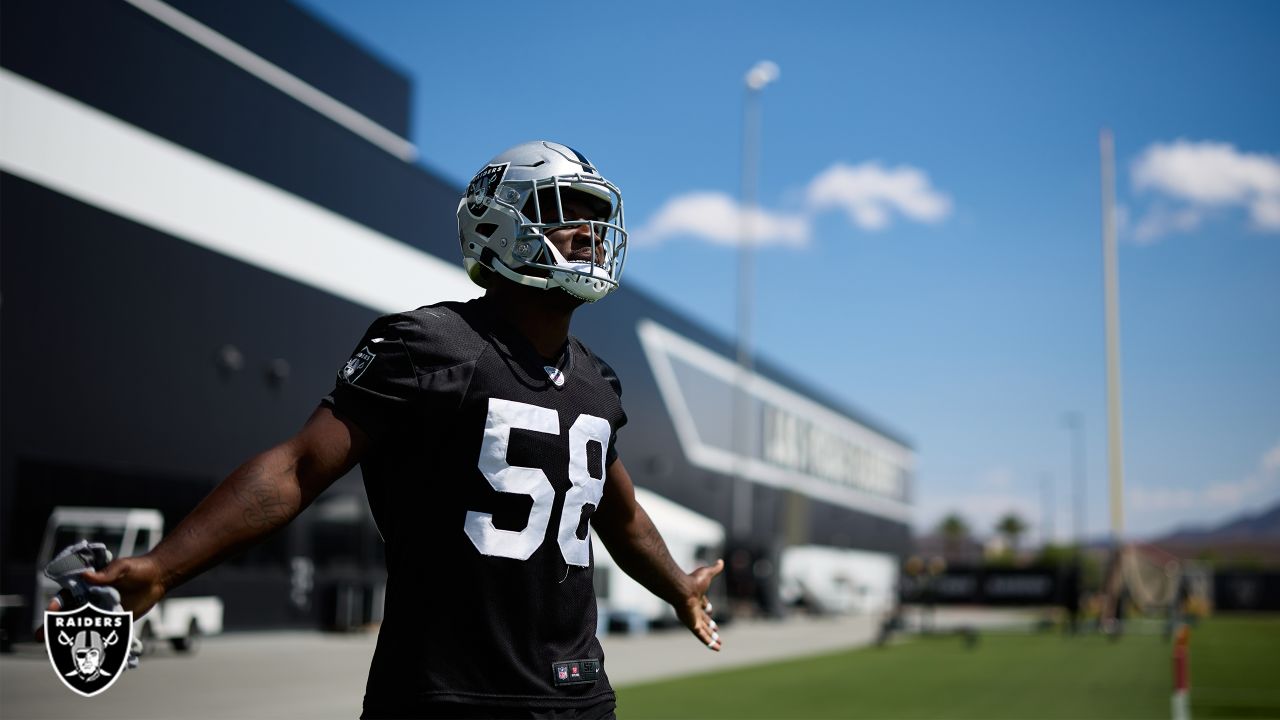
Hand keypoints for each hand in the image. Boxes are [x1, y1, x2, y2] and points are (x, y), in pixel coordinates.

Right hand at [35, 555, 168, 640]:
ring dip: (67, 637)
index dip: (58, 604)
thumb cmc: (137, 568)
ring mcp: (101, 611)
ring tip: (53, 650)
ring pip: (80, 626)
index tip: (52, 611)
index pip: (68, 595)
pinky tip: (80, 653)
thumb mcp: (122, 567)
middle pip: (69, 614)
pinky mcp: (113, 620)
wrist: (158, 578)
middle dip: (54, 626)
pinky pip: (99, 633)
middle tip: (41, 637)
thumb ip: (106, 573)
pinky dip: (90, 642)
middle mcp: (91, 599)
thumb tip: (87, 576)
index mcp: (87, 585)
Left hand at [675, 559, 724, 651]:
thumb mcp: (707, 573)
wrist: (681, 589)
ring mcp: (693, 619)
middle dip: (710, 626)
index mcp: (696, 599)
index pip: (703, 605)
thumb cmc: (692, 581)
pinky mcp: (693, 626)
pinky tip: (717, 648)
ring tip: (720, 644)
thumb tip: (721, 561)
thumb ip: (715, 568)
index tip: (710, 610)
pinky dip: (710, 643)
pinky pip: (703, 637)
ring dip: (712, 638)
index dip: (707, 608)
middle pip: (703, 620)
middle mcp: (694, 610)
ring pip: (704, 631)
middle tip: (716, 630)